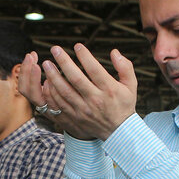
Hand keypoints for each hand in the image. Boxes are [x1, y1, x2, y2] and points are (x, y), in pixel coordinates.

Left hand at [19, 44, 137, 140]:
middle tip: (55, 49)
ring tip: (47, 64)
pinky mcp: (75, 117)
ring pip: (64, 91)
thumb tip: (114, 52)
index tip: (77, 46)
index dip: (85, 56)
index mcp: (109, 90)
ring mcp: (83, 110)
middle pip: (76, 79)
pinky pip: (59, 104)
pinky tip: (47, 81)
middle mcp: (95, 100)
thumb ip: (125, 67)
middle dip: (64, 62)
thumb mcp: (131, 85)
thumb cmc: (124, 104)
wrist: (118, 132)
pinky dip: (52, 92)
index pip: (95, 70)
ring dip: (53, 76)